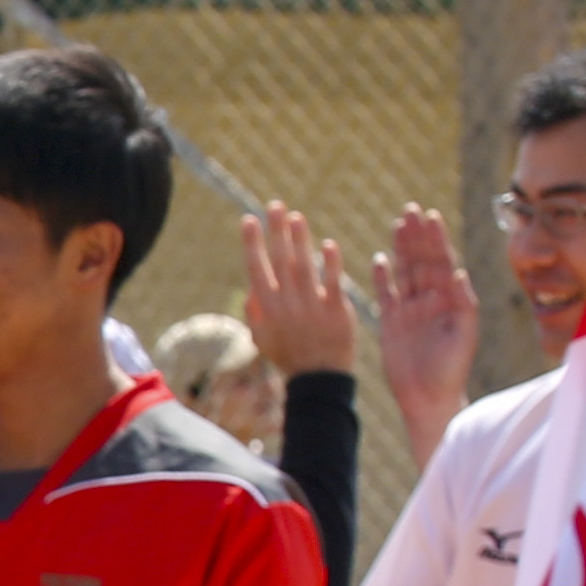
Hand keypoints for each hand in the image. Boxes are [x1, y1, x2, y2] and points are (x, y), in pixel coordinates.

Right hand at [239, 202, 355, 380]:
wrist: (319, 379)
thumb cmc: (289, 357)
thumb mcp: (263, 338)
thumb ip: (255, 311)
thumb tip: (252, 285)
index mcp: (267, 308)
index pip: (257, 268)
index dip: (252, 243)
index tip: (249, 219)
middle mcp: (287, 304)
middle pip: (280, 261)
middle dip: (276, 231)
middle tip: (275, 205)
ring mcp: (312, 306)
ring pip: (304, 267)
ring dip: (300, 240)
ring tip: (297, 217)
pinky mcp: (336, 310)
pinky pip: (333, 282)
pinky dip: (331, 263)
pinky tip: (328, 244)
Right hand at [373, 203, 480, 456]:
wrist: (428, 399)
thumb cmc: (451, 371)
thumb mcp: (463, 337)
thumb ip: (463, 305)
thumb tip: (460, 273)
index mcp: (450, 301)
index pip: (443, 262)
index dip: (437, 239)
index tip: (430, 216)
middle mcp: (431, 301)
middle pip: (423, 261)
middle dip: (418, 236)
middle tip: (411, 210)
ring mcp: (410, 310)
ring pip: (405, 271)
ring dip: (402, 248)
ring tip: (398, 224)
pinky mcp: (392, 323)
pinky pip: (386, 294)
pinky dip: (383, 277)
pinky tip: (380, 259)